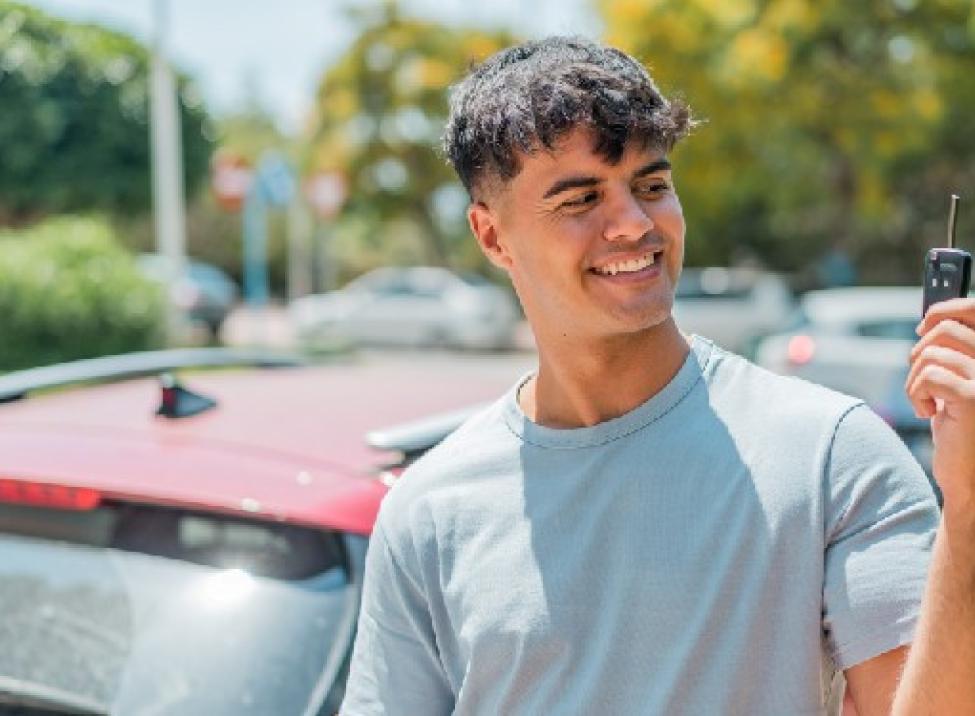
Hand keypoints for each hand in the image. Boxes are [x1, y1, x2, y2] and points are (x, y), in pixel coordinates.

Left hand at [908, 297, 974, 510]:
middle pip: (944, 328)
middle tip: (921, 383)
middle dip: (919, 353)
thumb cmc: (961, 430)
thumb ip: (953, 352)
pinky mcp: (974, 398)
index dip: (945, 309)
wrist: (971, 478)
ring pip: (930, 354)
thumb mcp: (957, 383)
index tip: (922, 325)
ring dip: (916, 380)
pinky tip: (928, 413)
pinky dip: (916, 394)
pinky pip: (927, 376)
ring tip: (927, 404)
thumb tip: (931, 318)